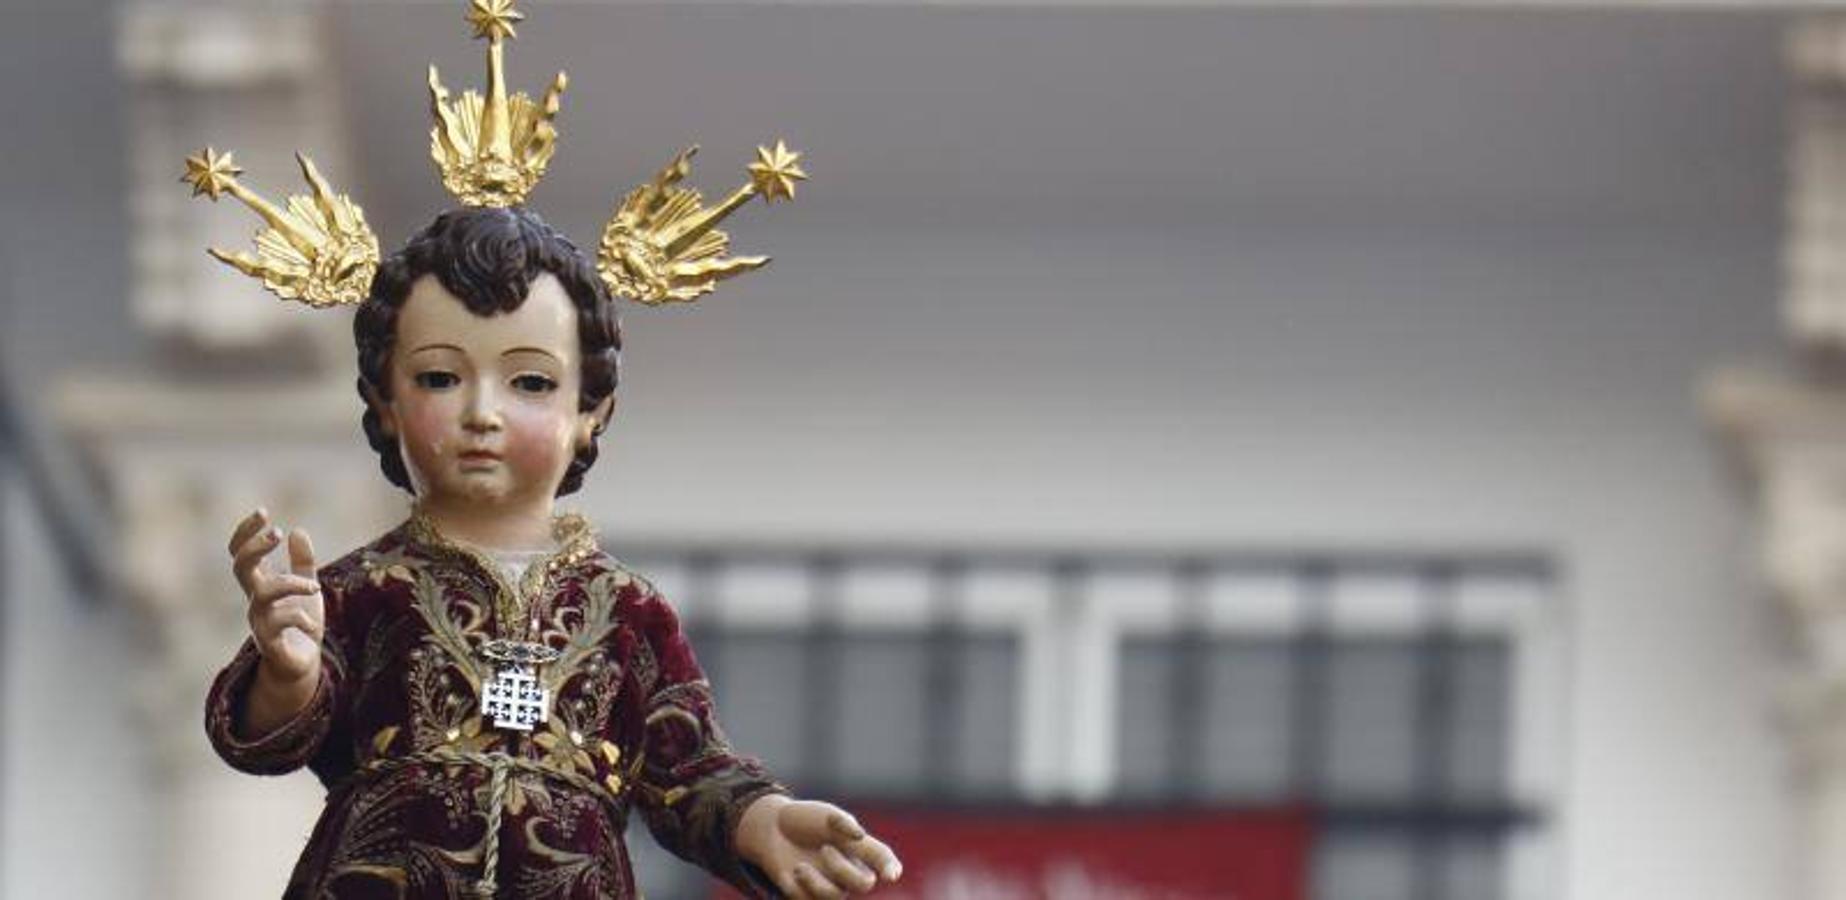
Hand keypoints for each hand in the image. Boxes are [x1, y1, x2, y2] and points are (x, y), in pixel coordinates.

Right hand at [228, 508, 323, 683]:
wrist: (301, 667)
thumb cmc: (300, 625)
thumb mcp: (306, 588)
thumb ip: (303, 562)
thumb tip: (298, 531)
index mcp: (261, 585)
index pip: (240, 553)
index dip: (246, 532)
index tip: (263, 512)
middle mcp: (255, 600)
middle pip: (240, 567)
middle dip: (255, 547)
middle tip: (276, 532)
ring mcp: (260, 622)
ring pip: (262, 595)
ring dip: (289, 584)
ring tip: (314, 586)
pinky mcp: (270, 644)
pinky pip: (280, 624)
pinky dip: (300, 619)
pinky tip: (313, 624)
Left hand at [735, 795, 900, 899]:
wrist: (772, 828)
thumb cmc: (805, 818)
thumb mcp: (825, 815)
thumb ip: (843, 823)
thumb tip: (859, 836)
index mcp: (858, 847)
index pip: (881, 858)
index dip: (890, 867)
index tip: (891, 875)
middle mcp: (849, 869)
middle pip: (864, 884)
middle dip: (844, 869)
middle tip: (825, 848)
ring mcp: (830, 885)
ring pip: (835, 897)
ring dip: (816, 882)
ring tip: (800, 867)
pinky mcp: (808, 896)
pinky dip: (796, 887)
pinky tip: (789, 873)